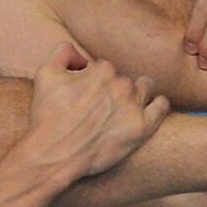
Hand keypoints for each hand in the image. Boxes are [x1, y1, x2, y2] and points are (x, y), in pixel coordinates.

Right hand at [26, 42, 169, 178]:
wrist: (54, 154)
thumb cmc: (47, 116)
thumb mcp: (45, 73)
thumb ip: (63, 52)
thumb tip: (80, 55)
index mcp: (101, 69)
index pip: (103, 69)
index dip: (92, 81)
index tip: (84, 96)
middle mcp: (121, 84)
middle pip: (122, 80)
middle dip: (111, 90)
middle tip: (97, 109)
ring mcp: (133, 106)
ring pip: (143, 89)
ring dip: (135, 94)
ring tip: (122, 108)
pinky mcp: (141, 128)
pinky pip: (161, 107)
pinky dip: (158, 104)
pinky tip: (151, 106)